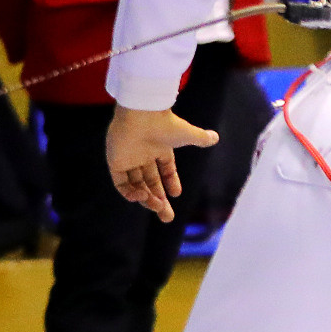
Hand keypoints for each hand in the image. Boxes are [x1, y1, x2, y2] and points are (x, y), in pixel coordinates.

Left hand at [107, 107, 216, 221]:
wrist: (143, 114)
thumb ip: (200, 138)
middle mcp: (144, 155)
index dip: (170, 183)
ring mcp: (129, 159)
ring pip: (136, 185)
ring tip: (157, 207)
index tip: (176, 194)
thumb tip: (215, 137)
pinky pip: (120, 183)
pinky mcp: (115, 162)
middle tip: (167, 217)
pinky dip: (129, 193)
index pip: (164, 170)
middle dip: (159, 200)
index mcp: (159, 148)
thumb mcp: (188, 135)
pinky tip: (141, 197)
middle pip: (150, 182)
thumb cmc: (165, 123)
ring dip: (146, 199)